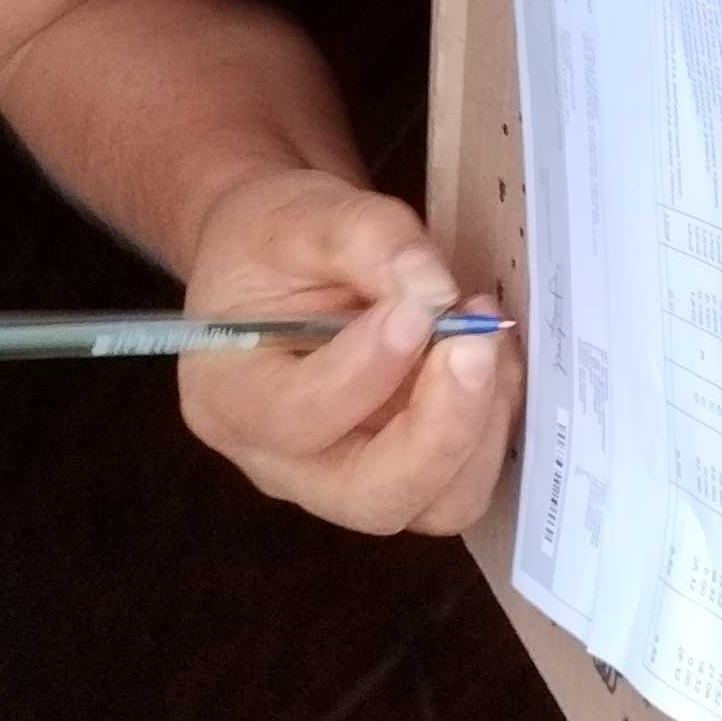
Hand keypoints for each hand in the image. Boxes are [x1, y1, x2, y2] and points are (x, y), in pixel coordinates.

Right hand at [174, 168, 515, 538]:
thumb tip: (435, 291)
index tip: (416, 307)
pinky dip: (492, 425)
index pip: (296, 419)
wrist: (285, 264)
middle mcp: (283, 465)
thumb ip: (364, 238)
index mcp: (230, 401)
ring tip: (487, 339)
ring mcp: (349, 481)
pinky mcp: (405, 474)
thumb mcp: (302, 213)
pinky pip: (463, 482)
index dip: (365, 371)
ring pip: (434, 507)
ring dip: (480, 429)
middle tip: (478, 342)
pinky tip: (491, 358)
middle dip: (441, 430)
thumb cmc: (275, 243)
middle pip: (372, 499)